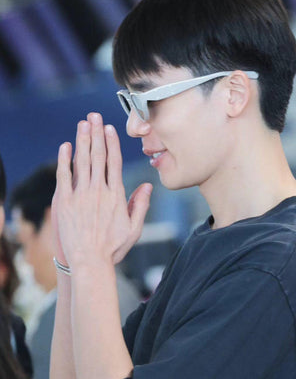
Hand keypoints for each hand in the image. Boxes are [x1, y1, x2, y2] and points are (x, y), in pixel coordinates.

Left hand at [54, 112, 151, 268]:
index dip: (111, 143)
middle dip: (96, 134)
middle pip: (98, 156)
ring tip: (83, 124)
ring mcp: (81, 196)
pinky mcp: (65, 202)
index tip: (109, 128)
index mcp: (116, 196)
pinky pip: (64, 176)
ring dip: (82, 140)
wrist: (90, 262)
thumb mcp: (134, 228)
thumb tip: (147, 185)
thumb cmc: (113, 248)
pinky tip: (66, 146)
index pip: (114, 163)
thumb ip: (140, 205)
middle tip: (94, 116)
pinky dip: (65, 160)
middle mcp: (99, 192)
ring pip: (82, 162)